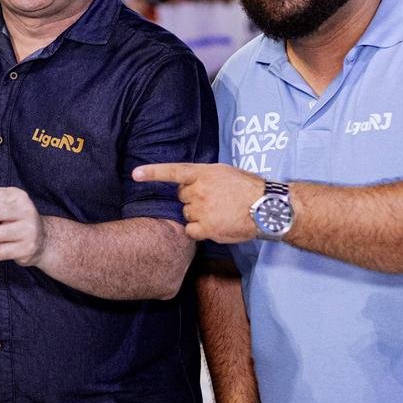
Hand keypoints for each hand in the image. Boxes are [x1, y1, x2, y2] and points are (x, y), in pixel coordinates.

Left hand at [133, 162, 264, 243]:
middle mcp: (199, 190)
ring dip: (198, 215)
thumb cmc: (249, 188)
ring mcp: (202, 210)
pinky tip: (214, 226)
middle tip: (213, 200)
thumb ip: (205, 176)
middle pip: (181, 197)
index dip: (152, 173)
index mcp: (204, 173)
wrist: (267, 207)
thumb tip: (191, 182)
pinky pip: (191, 230)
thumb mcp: (225, 172)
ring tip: (220, 213)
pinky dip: (199, 230)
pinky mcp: (206, 228)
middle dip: (192, 199)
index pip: (173, 171)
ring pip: (187, 214)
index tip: (135, 174)